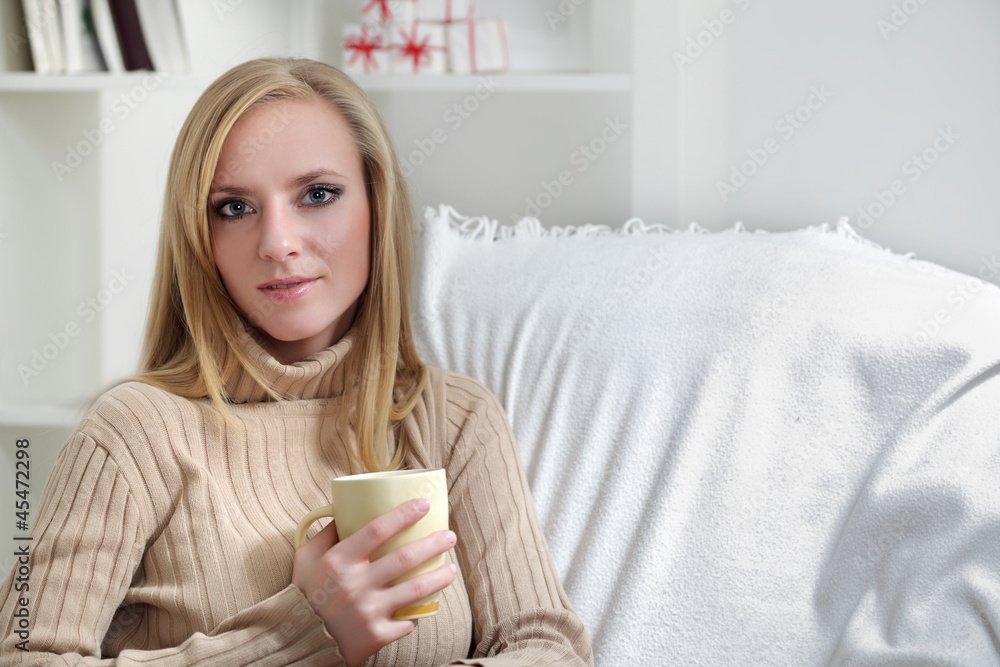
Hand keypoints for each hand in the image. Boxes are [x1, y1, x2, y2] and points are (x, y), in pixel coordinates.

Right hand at [291, 498, 457, 665]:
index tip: (423, 505)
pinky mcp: (376, 635)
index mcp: (338, 561)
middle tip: (450, 536)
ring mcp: (367, 611)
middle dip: (433, 544)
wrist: (298, 642)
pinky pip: (406, 621)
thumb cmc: (304, 595)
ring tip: (451, 568)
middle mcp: (355, 585)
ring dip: (439, 577)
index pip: (376, 530)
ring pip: (415, 590)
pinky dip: (416, 614)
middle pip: (405, 558)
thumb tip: (346, 508)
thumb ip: (326, 533)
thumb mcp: (306, 559)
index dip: (403, 514)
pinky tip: (425, 606)